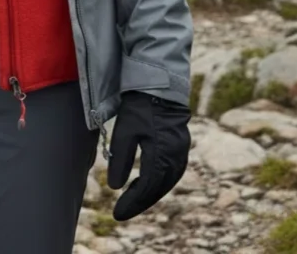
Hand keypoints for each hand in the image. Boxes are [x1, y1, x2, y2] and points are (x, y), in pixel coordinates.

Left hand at [107, 89, 190, 220]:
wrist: (159, 83)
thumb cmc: (140, 105)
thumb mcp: (125, 131)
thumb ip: (121, 160)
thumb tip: (115, 187)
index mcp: (163, 154)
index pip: (147, 188)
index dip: (132, 202)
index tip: (117, 213)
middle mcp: (176, 156)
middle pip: (158, 188)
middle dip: (140, 201)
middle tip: (122, 211)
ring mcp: (181, 150)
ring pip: (166, 181)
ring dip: (150, 192)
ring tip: (132, 199)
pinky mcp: (181, 144)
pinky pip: (171, 171)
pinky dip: (158, 181)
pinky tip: (147, 183)